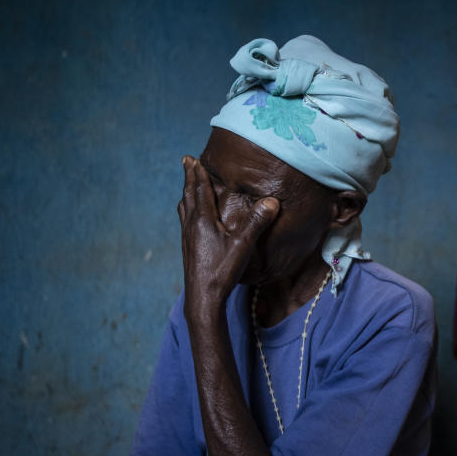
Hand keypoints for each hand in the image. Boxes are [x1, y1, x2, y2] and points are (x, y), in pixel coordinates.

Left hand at [178, 156, 278, 316]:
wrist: (203, 297)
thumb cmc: (222, 270)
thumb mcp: (243, 245)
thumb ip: (256, 222)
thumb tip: (272, 201)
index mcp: (202, 220)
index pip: (199, 190)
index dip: (196, 173)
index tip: (191, 158)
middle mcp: (191, 225)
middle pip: (188, 195)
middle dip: (189, 178)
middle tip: (186, 162)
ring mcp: (187, 237)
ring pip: (184, 208)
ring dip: (186, 193)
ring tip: (187, 186)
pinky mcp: (188, 247)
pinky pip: (185, 221)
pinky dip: (187, 209)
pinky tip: (191, 217)